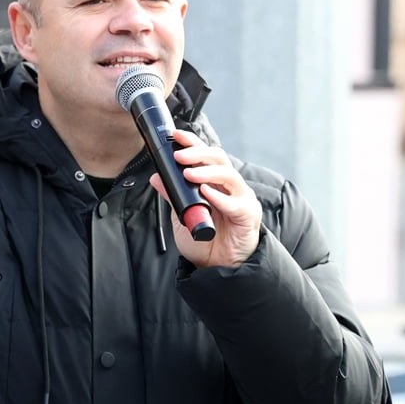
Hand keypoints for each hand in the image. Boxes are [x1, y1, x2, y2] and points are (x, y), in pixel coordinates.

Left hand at [148, 130, 261, 267]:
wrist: (216, 267)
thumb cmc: (203, 241)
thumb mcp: (181, 216)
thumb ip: (172, 196)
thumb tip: (157, 176)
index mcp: (214, 183)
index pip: (205, 156)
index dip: (192, 143)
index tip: (176, 136)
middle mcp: (228, 187)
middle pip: (218, 159)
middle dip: (198, 153)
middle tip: (179, 155)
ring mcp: (241, 199)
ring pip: (228, 175)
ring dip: (207, 172)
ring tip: (189, 174)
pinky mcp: (247, 215)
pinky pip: (235, 202)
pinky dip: (220, 197)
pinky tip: (206, 193)